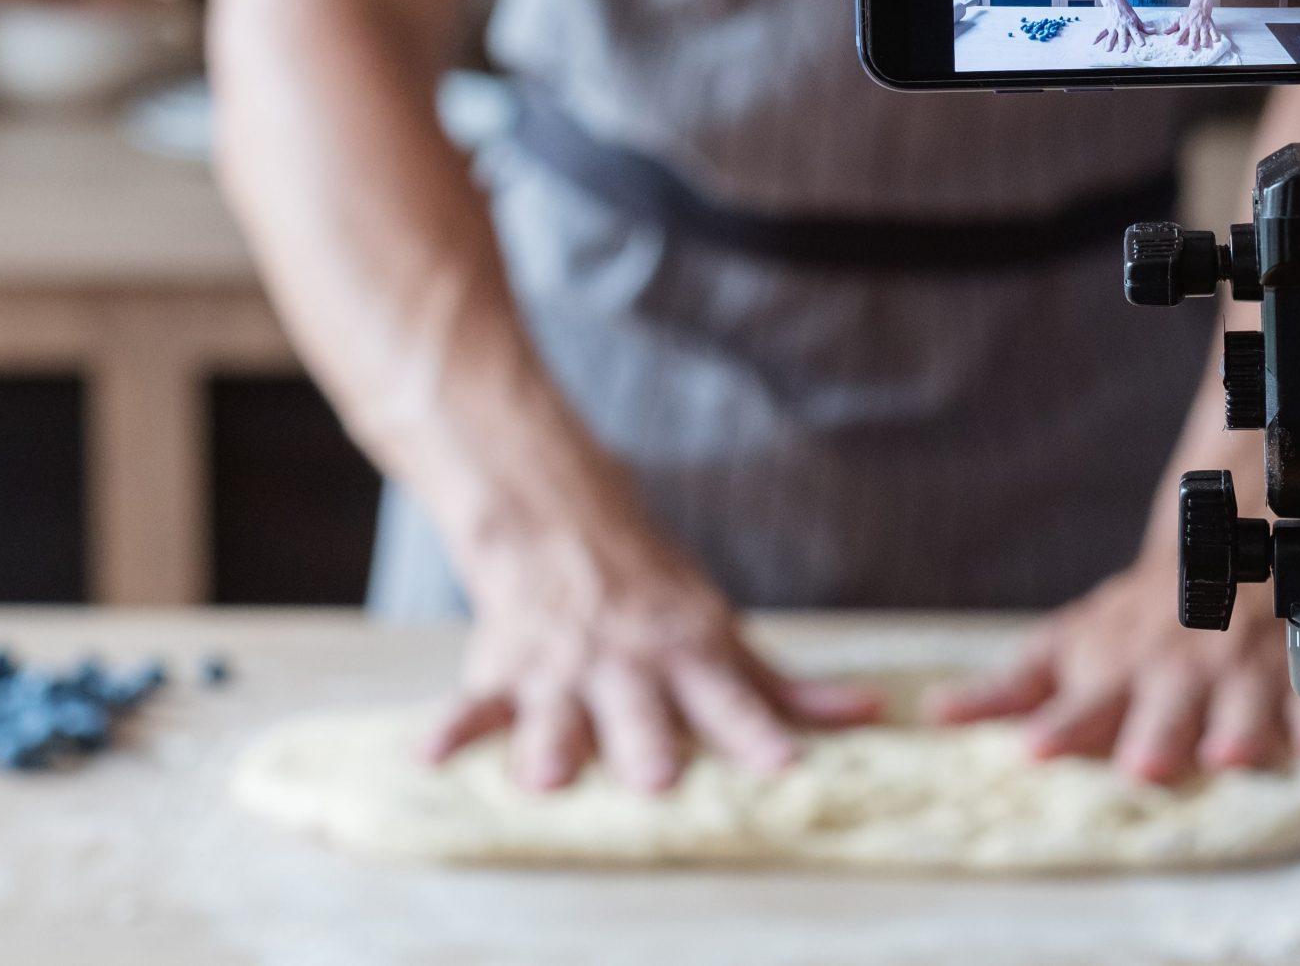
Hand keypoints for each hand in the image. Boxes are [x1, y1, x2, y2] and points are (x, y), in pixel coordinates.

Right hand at [424, 518, 878, 791]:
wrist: (560, 519)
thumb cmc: (654, 593)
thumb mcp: (721, 629)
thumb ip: (783, 686)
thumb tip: (870, 715)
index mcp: (688, 653)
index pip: (732, 699)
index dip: (757, 733)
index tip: (785, 765)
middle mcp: (628, 664)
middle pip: (641, 710)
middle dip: (647, 744)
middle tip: (659, 778)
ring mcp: (563, 667)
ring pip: (557, 712)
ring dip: (551, 742)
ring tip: (546, 779)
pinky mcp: (504, 670)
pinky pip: (474, 705)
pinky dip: (450, 730)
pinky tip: (429, 758)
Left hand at [924, 558, 1299, 783]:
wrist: (1218, 545)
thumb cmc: (1133, 623)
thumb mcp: (1065, 648)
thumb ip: (1008, 692)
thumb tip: (937, 716)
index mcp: (1115, 673)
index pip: (1083, 709)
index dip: (1062, 729)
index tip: (1037, 749)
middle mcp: (1173, 675)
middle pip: (1165, 711)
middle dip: (1156, 737)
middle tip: (1144, 765)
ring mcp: (1234, 671)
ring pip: (1241, 703)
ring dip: (1237, 728)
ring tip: (1232, 755)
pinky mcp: (1291, 670)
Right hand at [1098, 8, 1151, 51]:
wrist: (1116, 2)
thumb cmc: (1127, 12)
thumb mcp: (1137, 19)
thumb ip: (1144, 27)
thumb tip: (1154, 32)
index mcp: (1131, 25)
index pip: (1136, 33)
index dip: (1139, 39)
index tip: (1141, 45)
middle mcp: (1122, 27)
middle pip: (1122, 36)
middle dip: (1122, 43)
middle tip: (1123, 50)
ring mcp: (1113, 27)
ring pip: (1111, 36)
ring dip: (1109, 42)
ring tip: (1107, 50)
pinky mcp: (1106, 26)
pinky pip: (1101, 32)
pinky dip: (1097, 37)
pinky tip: (1093, 43)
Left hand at [1171, 4, 1221, 50]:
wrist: (1200, 6)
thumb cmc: (1189, 15)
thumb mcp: (1179, 19)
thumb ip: (1172, 27)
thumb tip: (1164, 32)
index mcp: (1185, 26)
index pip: (1180, 35)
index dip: (1179, 40)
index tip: (1178, 43)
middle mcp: (1194, 27)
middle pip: (1193, 38)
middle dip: (1193, 45)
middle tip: (1193, 47)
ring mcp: (1203, 27)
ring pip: (1204, 37)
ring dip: (1204, 42)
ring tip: (1203, 45)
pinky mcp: (1211, 26)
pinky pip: (1214, 33)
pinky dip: (1215, 37)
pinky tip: (1215, 40)